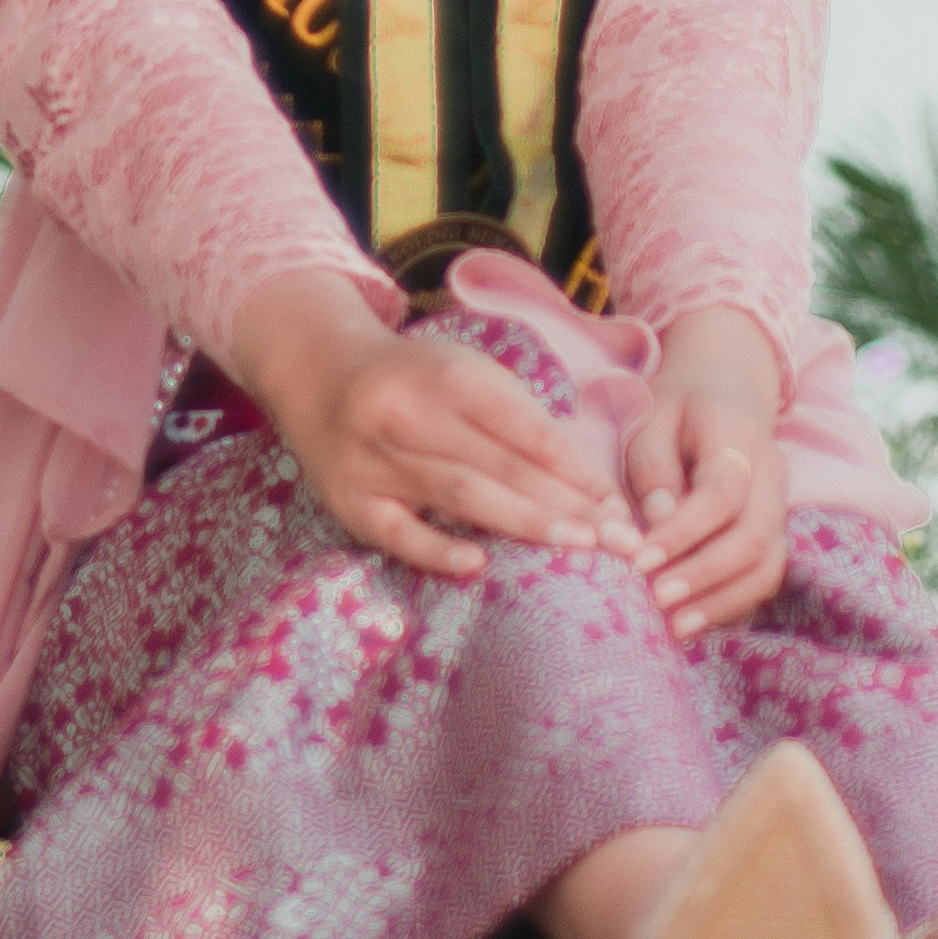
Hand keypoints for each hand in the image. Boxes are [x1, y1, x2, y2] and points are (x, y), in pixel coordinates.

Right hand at [235, 272, 638, 585]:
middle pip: (500, 463)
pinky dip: (435, 549)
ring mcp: (376, 458)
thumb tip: (588, 483)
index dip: (577, 468)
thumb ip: (518, 419)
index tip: (619, 504)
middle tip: (620, 541)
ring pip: (460, 493)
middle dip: (567, 504)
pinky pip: (396, 531)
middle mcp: (410, 413)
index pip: (526, 427)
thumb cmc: (413, 379)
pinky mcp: (350, 499)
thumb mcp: (464, 373)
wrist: (316, 370)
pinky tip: (477, 567)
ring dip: (524, 522)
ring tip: (579, 548)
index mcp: (448, 375)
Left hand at [620, 311, 793, 643]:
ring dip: (723, 601)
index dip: (681, 534)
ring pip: (769, 566)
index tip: (638, 561)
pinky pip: (764, 577)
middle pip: (754, 538)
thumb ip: (652, 469)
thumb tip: (653, 526)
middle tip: (656, 601)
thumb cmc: (678, 406)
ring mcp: (780, 507)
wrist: (727, 385)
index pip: (720, 495)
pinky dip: (731, 604)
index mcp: (739, 437)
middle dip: (704, 576)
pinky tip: (692, 621)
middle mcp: (772, 476)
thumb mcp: (652, 419)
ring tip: (674, 628)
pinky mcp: (774, 533)